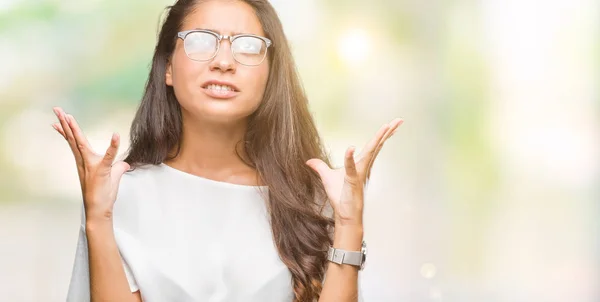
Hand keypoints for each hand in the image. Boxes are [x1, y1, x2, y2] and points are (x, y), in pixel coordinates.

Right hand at [52, 107, 129, 221]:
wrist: (99, 209)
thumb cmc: (104, 194)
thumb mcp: (113, 176)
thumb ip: (118, 167)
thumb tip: (125, 164)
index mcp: (85, 161)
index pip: (74, 142)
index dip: (66, 130)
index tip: (58, 119)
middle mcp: (84, 161)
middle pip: (73, 139)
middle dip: (65, 123)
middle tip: (56, 109)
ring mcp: (92, 166)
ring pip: (81, 144)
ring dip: (75, 130)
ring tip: (68, 115)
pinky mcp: (102, 171)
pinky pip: (109, 157)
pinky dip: (113, 147)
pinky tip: (115, 135)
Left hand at [306, 118, 402, 225]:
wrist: (345, 215)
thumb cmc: (340, 197)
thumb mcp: (327, 177)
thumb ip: (320, 167)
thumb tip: (309, 161)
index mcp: (360, 164)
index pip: (373, 146)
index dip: (382, 135)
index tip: (390, 124)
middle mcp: (364, 167)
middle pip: (377, 145)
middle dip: (387, 132)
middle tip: (399, 120)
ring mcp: (359, 173)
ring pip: (370, 153)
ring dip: (377, 140)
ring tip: (386, 127)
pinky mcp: (351, 182)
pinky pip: (350, 169)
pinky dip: (349, 159)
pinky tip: (350, 148)